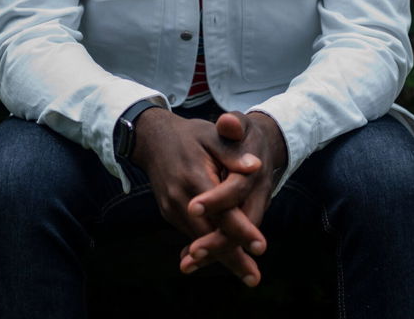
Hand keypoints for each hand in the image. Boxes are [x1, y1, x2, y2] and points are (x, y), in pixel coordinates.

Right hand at [130, 109, 265, 282]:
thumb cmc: (190, 135)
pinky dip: (207, 248)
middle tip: (254, 278)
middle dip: (231, 258)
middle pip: (209, 234)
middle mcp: (180, 197)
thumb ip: (233, 153)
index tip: (260, 247)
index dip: (241, 229)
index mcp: (194, 176)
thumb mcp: (213, 136)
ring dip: (220, 258)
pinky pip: (191, 233)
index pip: (221, 210)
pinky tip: (225, 261)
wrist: (152, 138)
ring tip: (247, 274)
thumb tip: (256, 167)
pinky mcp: (168, 212)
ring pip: (199, 238)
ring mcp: (171, 207)